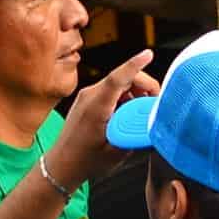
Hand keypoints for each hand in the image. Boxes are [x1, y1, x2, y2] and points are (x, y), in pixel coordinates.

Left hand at [45, 49, 155, 185]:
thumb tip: (154, 123)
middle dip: (144, 86)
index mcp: (96, 106)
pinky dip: (126, 98)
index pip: (118, 78)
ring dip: (136, 93)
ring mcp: (88, 96)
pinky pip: (112, 91)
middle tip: (155, 104)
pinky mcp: (89, 100)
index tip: (148, 54)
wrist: (62, 164)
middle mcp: (90, 95)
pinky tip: (130, 116)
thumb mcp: (117, 151)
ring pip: (119, 84)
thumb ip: (137, 135)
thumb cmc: (86, 160)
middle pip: (123, 78)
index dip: (134, 65)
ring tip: (142, 114)